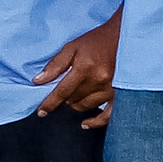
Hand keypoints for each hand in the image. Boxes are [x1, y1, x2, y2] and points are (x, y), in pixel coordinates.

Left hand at [33, 9, 124, 128]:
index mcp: (84, 69)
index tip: (41, 112)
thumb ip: (55, 65)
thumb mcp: (72, 47)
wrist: (123, 37)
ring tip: (76, 93)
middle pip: (73, 100)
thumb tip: (38, 81)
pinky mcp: (121, 94)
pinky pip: (108, 115)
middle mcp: (99, 81)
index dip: (49, 103)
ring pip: (86, 106)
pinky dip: (96, 121)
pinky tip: (85, 123)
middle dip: (64, 97)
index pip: (62, 92)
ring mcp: (112, 90)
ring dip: (77, 103)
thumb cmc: (96, 41)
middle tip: (65, 88)